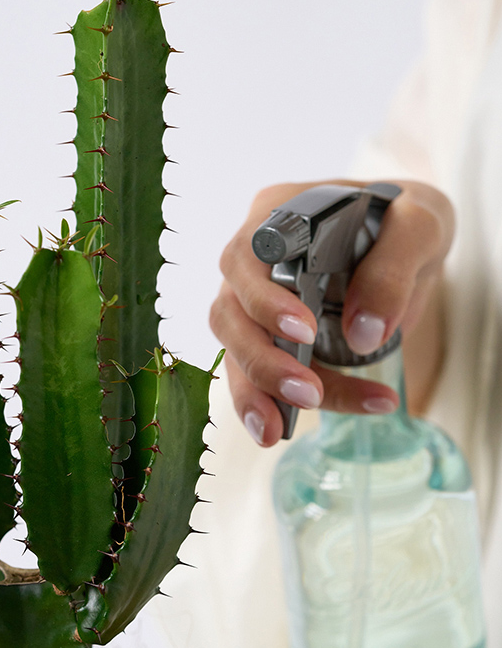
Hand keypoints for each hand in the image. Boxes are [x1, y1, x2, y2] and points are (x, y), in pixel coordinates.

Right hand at [209, 180, 453, 445]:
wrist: (406, 242)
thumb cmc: (405, 218)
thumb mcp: (419, 225)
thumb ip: (394, 269)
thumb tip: (363, 333)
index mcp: (277, 214)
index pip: (246, 256)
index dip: (263, 299)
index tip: (303, 331)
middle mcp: (253, 258)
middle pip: (229, 312)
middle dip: (262, 361)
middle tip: (307, 395)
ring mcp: (255, 300)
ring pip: (234, 351)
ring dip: (255, 393)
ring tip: (277, 433)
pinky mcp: (270, 338)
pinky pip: (259, 377)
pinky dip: (274, 406)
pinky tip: (287, 430)